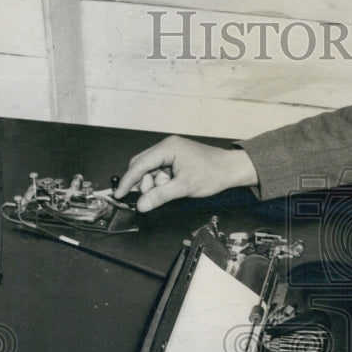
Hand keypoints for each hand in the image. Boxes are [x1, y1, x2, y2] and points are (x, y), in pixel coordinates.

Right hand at [115, 136, 258, 211]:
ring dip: (154, 184)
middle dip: (143, 183)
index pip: (140, 164)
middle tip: (147, 198)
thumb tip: (142, 205)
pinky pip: (160, 171)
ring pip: (151, 170)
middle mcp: (167, 147)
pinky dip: (162, 182)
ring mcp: (171, 152)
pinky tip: (172, 188)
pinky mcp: (176, 159)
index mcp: (168, 148)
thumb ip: (161, 195)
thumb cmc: (213, 173)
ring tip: (168, 191)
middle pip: (142, 165)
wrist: (232, 169)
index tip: (120, 194)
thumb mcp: (185, 187)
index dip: (128, 180)